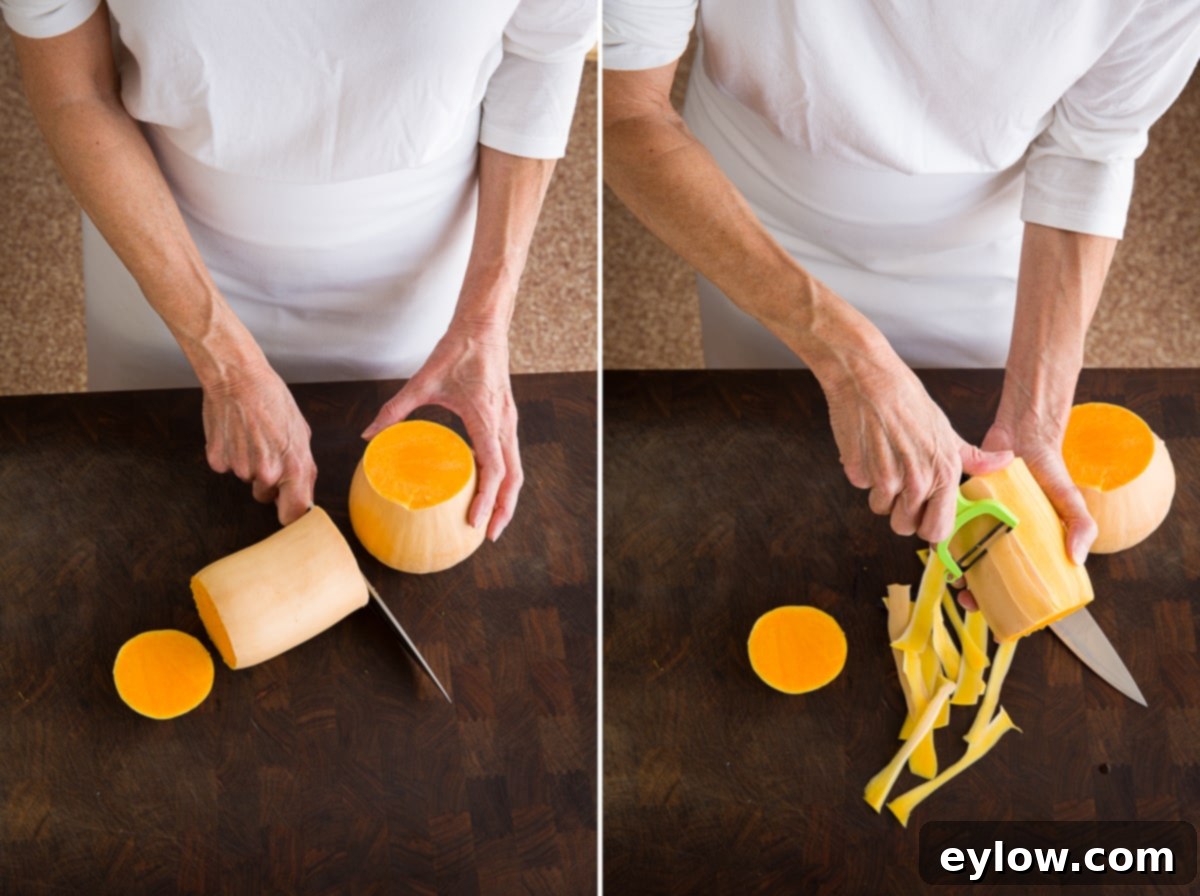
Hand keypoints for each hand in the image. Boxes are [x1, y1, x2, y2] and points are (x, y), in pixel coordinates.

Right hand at [202, 362, 315, 524]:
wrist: (239, 379)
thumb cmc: (273, 400)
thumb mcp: (302, 433)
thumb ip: (304, 467)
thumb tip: (304, 493)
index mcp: (294, 467)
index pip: (295, 512)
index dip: (292, 515)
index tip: (289, 513)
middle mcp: (267, 472)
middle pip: (266, 497)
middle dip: (269, 483)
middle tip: (268, 453)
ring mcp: (241, 468)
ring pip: (247, 480)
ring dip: (249, 465)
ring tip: (253, 437)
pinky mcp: (218, 461)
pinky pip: (227, 468)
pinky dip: (230, 456)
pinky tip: (236, 435)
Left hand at [362, 321, 521, 541]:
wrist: (484, 327)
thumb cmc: (457, 351)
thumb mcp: (421, 382)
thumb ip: (394, 409)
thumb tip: (367, 435)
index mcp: (485, 418)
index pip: (493, 469)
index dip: (486, 499)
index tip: (475, 523)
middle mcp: (503, 424)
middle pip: (513, 478)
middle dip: (503, 510)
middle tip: (486, 536)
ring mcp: (508, 423)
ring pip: (515, 470)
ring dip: (506, 498)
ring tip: (491, 522)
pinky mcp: (506, 419)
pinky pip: (510, 457)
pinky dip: (503, 479)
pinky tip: (486, 489)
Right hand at [825, 355, 1011, 543]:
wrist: (869, 379)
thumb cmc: (907, 401)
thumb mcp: (946, 430)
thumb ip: (973, 457)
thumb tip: (1006, 460)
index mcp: (943, 474)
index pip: (936, 530)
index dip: (928, 527)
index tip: (923, 518)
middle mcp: (916, 481)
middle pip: (903, 527)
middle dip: (900, 512)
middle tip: (901, 486)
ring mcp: (884, 478)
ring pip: (879, 508)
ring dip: (880, 491)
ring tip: (885, 460)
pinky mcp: (857, 471)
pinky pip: (860, 486)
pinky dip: (863, 473)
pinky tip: (869, 449)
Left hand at [955, 404, 1096, 612]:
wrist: (1025, 435)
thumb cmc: (1050, 470)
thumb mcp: (1070, 500)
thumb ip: (1080, 525)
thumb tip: (1077, 559)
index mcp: (1025, 545)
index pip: (1013, 582)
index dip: (999, 601)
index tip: (986, 608)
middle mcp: (1000, 537)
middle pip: (983, 573)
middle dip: (972, 590)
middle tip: (967, 596)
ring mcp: (980, 522)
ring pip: (962, 554)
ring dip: (955, 569)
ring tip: (955, 576)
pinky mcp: (962, 505)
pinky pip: (948, 526)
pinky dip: (942, 539)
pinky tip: (942, 547)